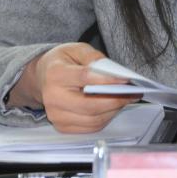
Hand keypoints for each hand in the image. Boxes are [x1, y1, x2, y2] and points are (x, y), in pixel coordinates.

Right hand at [8, 43, 139, 132]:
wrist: (43, 77)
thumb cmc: (63, 62)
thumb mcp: (77, 49)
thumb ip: (95, 58)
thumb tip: (114, 73)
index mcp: (55, 74)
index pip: (85, 78)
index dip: (109, 80)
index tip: (127, 79)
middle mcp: (52, 97)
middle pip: (90, 105)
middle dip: (116, 100)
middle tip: (133, 93)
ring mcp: (56, 115)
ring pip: (93, 119)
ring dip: (113, 110)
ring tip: (126, 99)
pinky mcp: (62, 126)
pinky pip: (90, 127)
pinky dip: (106, 118)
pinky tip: (113, 107)